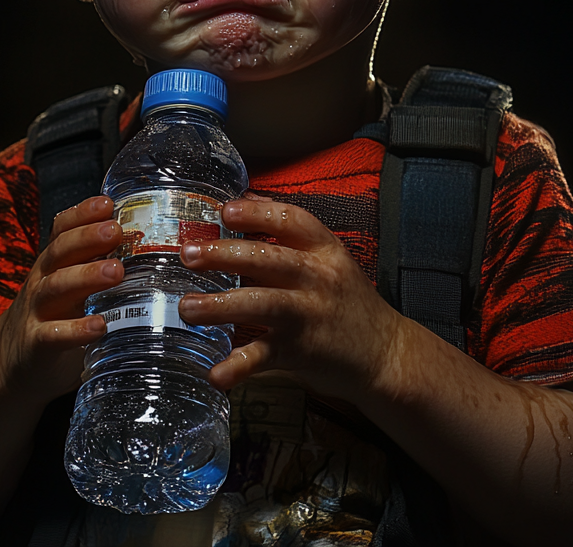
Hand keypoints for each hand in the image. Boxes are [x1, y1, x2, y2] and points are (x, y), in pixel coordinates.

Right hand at [0, 196, 123, 406]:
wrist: (10, 361)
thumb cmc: (56, 316)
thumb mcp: (72, 284)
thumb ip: (99, 264)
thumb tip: (151, 244)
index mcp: (55, 263)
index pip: (63, 230)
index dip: (82, 214)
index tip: (107, 203)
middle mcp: (43, 280)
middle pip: (61, 251)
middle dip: (88, 238)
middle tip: (116, 230)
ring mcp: (37, 311)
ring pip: (57, 287)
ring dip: (86, 276)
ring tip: (116, 271)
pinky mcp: (36, 345)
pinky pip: (53, 334)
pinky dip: (76, 330)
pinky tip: (100, 325)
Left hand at [178, 196, 401, 405]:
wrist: (385, 353)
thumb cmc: (347, 301)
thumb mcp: (329, 258)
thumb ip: (288, 233)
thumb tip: (245, 200)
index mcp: (325, 251)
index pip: (292, 221)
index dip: (258, 214)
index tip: (226, 210)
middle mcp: (318, 279)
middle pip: (270, 260)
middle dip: (226, 255)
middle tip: (189, 254)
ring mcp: (309, 316)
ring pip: (263, 304)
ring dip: (221, 306)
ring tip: (187, 308)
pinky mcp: (301, 352)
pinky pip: (265, 357)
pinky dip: (238, 367)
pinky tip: (215, 373)